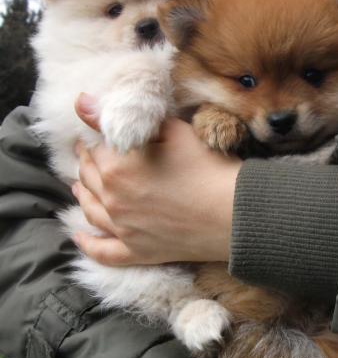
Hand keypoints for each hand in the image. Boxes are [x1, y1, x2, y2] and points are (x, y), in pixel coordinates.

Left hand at [72, 95, 240, 265]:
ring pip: (90, 210)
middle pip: (89, 177)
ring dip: (82, 195)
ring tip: (80, 186)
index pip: (96, 148)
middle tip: (90, 154)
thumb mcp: (172, 131)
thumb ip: (125, 118)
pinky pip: (104, 252)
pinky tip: (80, 236)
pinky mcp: (138, 252)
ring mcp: (124, 229)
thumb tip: (82, 104)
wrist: (236, 212)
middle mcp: (113, 199)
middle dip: (87, 163)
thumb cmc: (209, 167)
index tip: (101, 134)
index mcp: (117, 166)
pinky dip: (88, 245)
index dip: (98, 138)